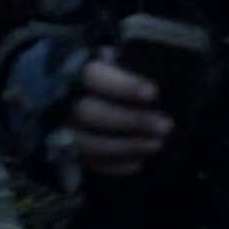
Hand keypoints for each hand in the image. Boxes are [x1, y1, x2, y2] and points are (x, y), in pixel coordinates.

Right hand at [61, 47, 174, 176]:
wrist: (63, 97)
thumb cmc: (95, 77)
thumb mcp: (104, 62)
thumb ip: (120, 66)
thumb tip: (145, 76)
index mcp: (71, 74)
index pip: (93, 77)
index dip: (122, 86)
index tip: (152, 92)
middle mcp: (62, 104)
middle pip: (90, 114)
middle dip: (130, 121)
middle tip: (165, 126)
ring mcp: (62, 132)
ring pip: (90, 144)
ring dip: (127, 147)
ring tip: (158, 144)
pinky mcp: (67, 155)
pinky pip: (90, 164)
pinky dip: (116, 166)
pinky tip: (140, 161)